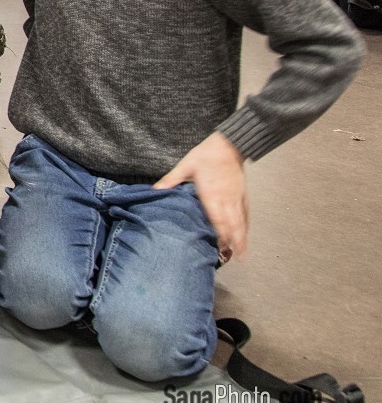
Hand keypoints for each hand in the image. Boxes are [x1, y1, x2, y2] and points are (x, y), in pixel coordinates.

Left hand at [155, 132, 248, 258]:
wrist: (228, 145)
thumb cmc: (205, 155)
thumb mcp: (185, 165)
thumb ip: (172, 179)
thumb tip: (156, 189)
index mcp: (212, 193)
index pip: (217, 217)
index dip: (221, 233)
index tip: (221, 246)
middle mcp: (226, 198)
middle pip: (232, 223)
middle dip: (234, 241)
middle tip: (234, 257)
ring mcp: (236, 197)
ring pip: (241, 220)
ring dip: (242, 237)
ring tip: (242, 252)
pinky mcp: (242, 194)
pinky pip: (245, 212)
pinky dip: (246, 225)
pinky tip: (245, 233)